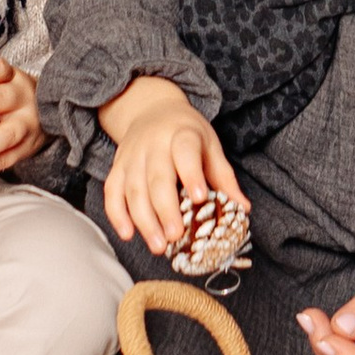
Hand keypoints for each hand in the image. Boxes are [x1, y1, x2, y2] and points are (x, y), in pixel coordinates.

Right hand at [98, 74, 244, 259]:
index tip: (199, 197)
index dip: (191, 174)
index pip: (185, 152)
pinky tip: (128, 234)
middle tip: (175, 236)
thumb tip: (243, 209)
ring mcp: (132, 156)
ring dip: (144, 220)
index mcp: (182, 134)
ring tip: (158, 245)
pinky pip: (112, 191)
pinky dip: (117, 214)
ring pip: (133, 189)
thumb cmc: (186, 132)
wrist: (151, 109)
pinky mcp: (117, 167)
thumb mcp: (210, 145)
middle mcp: (154, 144)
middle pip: (157, 178)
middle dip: (165, 209)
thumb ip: (224, 177)